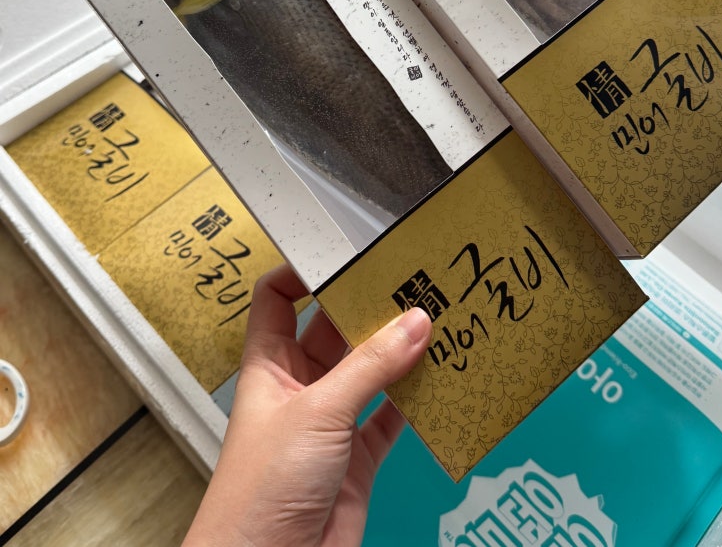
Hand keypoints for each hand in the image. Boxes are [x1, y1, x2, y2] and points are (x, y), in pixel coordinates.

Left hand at [182, 264, 431, 546]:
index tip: (343, 254)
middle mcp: (299, 388)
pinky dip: (414, 400)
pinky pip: (391, 417)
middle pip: (333, 331)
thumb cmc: (257, 495)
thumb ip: (369, 368)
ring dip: (398, 352)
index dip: (303, 273)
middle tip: (407, 284)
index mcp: (269, 366)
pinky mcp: (357, 458)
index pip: (278, 299)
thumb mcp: (317, 413)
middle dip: (367, 310)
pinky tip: (436, 379)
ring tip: (432, 322)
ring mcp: (330, 423)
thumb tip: (412, 323)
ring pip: (369, 372)